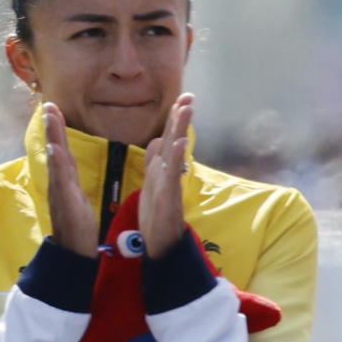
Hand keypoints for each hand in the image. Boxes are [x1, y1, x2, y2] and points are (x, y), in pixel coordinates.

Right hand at [37, 103, 96, 254]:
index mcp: (66, 183)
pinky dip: (57, 162)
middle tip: (48, 105)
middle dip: (52, 127)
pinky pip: (60, 179)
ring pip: (57, 159)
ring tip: (50, 117)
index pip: (63, 152)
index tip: (54, 109)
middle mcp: (60, 184)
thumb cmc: (79, 230)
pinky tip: (55, 148)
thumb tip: (71, 173)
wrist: (74, 254)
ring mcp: (60, 192)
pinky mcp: (65, 202)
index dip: (58, 131)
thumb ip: (74, 186)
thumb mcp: (79, 202)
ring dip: (53, 137)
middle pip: (56, 150)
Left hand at [135, 96, 196, 264]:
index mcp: (161, 169)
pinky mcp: (168, 197)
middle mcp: (167, 172)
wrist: (161, 245)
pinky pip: (172, 174)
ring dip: (180, 129)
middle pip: (173, 138)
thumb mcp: (152, 185)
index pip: (167, 137)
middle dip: (180, 116)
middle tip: (189, 95)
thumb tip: (157, 141)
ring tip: (187, 108)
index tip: (181, 98)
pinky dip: (176, 158)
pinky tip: (181, 143)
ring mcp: (169, 183)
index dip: (173, 118)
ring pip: (174, 151)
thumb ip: (155, 163)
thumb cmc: (157, 217)